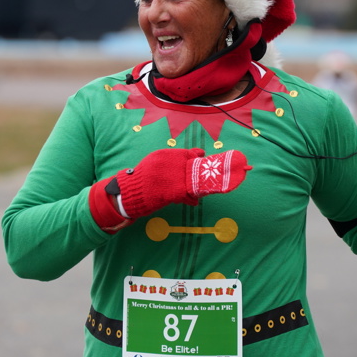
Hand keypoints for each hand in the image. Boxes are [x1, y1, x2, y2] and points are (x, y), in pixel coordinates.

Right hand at [98, 148, 250, 223]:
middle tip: (231, 172)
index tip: (218, 162)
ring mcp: (170, 177)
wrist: (126, 193)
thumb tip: (197, 160)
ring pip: (194, 181)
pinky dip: (192, 199)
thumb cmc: (141, 181)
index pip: (190, 154)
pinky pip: (186, 195)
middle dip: (213, 170)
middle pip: (196, 166)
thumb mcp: (156, 166)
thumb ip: (174, 164)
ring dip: (206, 185)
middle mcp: (169, 163)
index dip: (204, 160)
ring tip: (219, 186)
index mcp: (166, 155)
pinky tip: (196, 201)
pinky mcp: (169, 191)